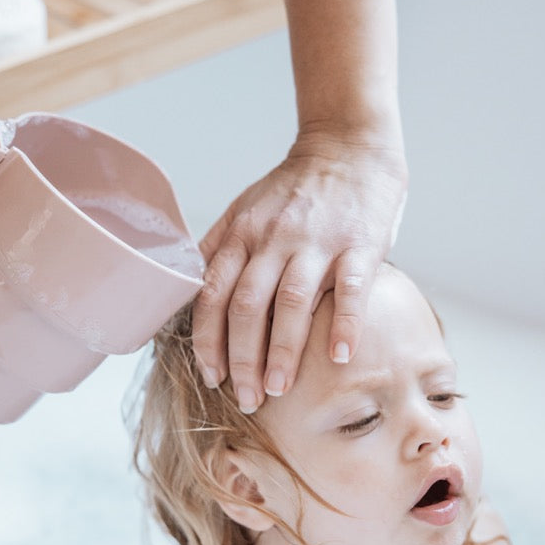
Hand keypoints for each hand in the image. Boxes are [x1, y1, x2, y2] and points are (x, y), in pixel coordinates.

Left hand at [192, 129, 407, 411]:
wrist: (349, 147)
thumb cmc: (294, 189)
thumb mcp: (244, 210)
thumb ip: (218, 250)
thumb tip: (184, 292)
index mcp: (242, 234)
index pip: (214, 294)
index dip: (209, 340)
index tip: (213, 376)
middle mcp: (273, 239)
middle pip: (247, 306)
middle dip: (243, 358)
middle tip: (248, 398)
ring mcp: (316, 242)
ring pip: (292, 302)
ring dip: (283, 351)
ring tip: (279, 388)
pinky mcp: (359, 244)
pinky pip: (350, 289)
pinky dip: (344, 325)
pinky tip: (339, 357)